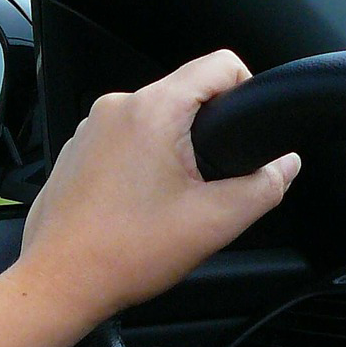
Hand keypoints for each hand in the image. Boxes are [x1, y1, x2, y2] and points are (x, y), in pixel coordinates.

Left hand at [15, 50, 299, 320]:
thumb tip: (285, 164)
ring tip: (169, 200)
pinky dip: (141, 163)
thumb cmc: (123, 253)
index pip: (219, 64)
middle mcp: (115, 107)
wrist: (59, 282)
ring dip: (172, 151)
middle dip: (207, 132)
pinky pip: (125, 140)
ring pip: (154, 120)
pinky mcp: (77, 150)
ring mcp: (90, 128)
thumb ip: (264, 186)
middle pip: (186, 94)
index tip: (248, 128)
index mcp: (152, 110)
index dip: (247, 89)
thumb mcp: (215, 221)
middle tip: (207, 184)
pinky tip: (140, 204)